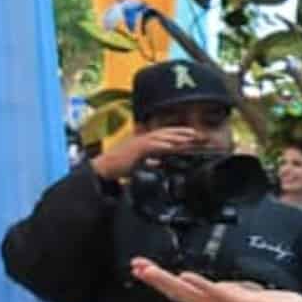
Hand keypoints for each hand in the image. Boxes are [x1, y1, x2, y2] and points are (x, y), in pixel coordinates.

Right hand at [92, 124, 217, 181]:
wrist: (105, 169)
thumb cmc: (121, 166)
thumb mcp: (140, 163)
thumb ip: (150, 161)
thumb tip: (157, 162)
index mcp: (146, 141)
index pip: (166, 135)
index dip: (179, 134)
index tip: (194, 136)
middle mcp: (143, 139)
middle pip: (166, 132)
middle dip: (182, 132)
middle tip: (197, 134)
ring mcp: (139, 142)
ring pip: (161, 136)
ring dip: (175, 136)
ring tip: (188, 138)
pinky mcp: (135, 149)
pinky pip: (150, 145)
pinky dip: (161, 145)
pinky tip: (171, 147)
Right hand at [129, 257, 301, 301]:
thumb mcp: (249, 296)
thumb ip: (232, 291)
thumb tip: (217, 286)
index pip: (186, 294)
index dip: (163, 282)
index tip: (143, 269)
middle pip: (182, 295)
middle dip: (157, 281)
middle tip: (135, 267)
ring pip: (195, 295)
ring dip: (170, 282)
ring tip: (150, 270)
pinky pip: (221, 295)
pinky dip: (203, 285)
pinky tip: (186, 276)